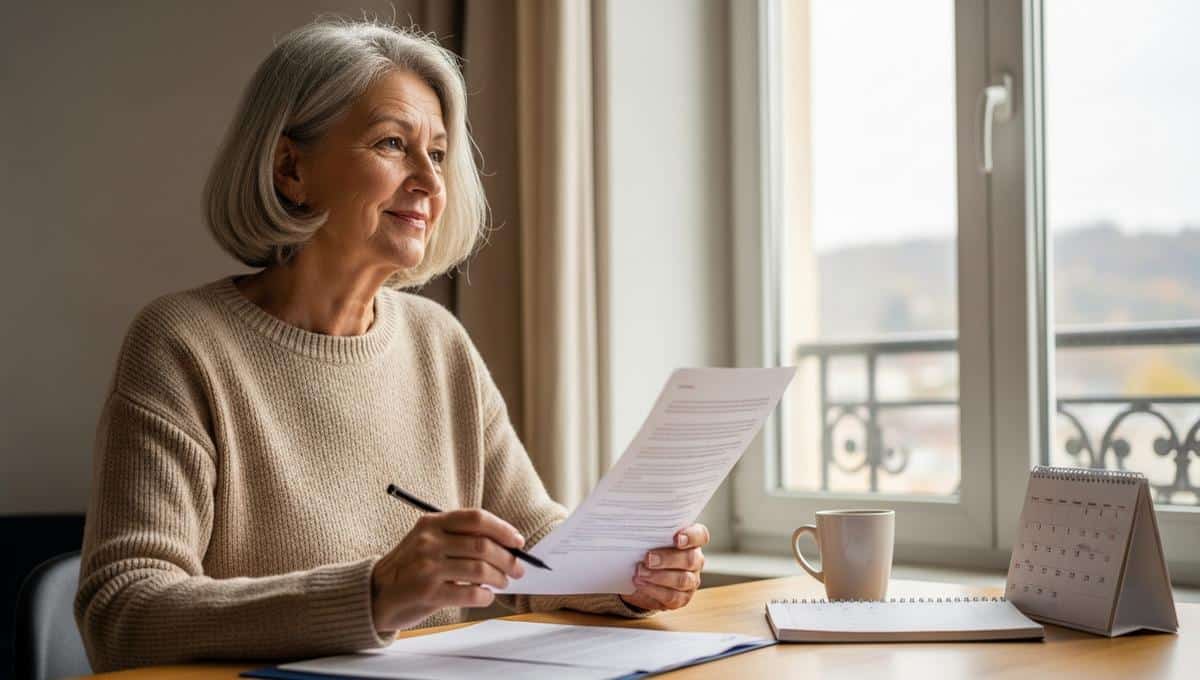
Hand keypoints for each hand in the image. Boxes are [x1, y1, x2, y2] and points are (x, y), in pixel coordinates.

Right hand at [370, 509, 525, 631]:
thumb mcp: (427, 540)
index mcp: (431, 523)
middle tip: (518, 569)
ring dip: (499, 578)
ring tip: (503, 583)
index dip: (502, 529)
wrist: (375, 594)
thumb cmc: (409, 567)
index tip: (517, 541)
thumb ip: (458, 537)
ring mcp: (427, 567)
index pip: (476, 518)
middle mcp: (429, 542)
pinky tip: (485, 596)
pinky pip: (470, 592)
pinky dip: (485, 596)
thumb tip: (504, 544)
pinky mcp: (428, 593)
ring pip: (480, 570)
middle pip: (483, 545)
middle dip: (508, 558)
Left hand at [620, 524, 708, 611]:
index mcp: (691, 541)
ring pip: (683, 580)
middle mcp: (695, 560)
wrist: (639, 576)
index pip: (700, 535)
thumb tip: (637, 523)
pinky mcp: (682, 598)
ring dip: (659, 576)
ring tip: (640, 572)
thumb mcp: (649, 539)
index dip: (691, 536)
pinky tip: (641, 583)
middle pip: (691, 559)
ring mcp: (691, 580)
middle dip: (668, 559)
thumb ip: (651, 532)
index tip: (676, 538)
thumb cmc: (646, 551)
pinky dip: (654, 590)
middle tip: (648, 558)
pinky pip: (672, 596)